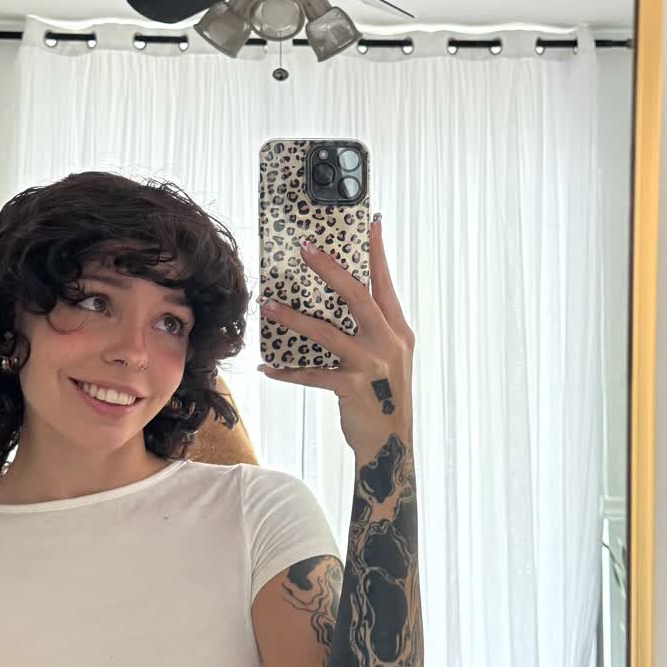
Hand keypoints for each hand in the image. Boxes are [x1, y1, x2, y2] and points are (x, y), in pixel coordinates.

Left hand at [259, 216, 414, 460]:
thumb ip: (372, 330)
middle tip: (305, 249)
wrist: (390, 444)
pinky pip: (312, 374)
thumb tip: (338, 301)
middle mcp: (388, 342)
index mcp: (398, 330)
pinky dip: (287, 371)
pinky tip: (268, 367)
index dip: (377, 252)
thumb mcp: (389, 357)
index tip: (371, 222)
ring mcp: (371, 365)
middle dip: (330, 270)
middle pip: (357, 296)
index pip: (385, 283)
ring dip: (294, 318)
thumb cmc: (384, 396)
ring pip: (327, 332)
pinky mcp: (352, 388)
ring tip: (268, 306)